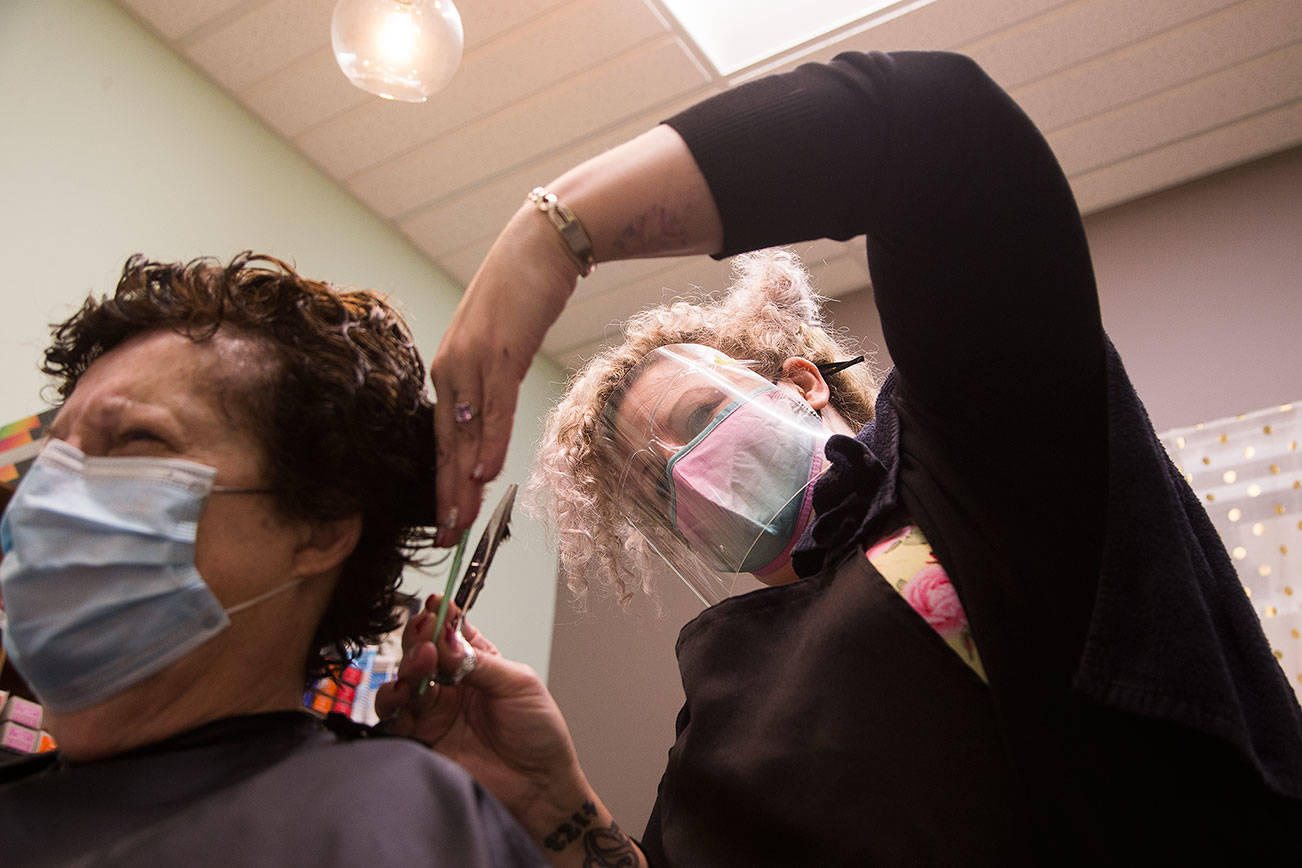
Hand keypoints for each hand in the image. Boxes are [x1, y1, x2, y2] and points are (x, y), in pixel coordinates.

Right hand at [374, 595, 591, 835]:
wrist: (538, 786)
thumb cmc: (538, 733)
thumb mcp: (519, 684)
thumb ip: (480, 661)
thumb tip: (447, 635)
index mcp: (477, 661)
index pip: (449, 629)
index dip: (440, 615)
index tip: (436, 606)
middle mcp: (449, 682)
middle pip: (420, 649)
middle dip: (420, 636)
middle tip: (427, 634)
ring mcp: (433, 710)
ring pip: (403, 678)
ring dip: (408, 665)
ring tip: (423, 659)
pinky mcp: (420, 737)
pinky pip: (395, 714)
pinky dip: (393, 698)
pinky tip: (404, 690)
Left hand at [429, 126, 721, 542]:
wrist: (540, 247)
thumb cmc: (521, 296)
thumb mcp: (499, 346)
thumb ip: (489, 387)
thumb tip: (488, 429)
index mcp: (448, 370)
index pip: (441, 439)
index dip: (442, 483)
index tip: (444, 521)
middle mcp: (451, 368)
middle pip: (446, 444)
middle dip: (446, 495)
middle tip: (446, 537)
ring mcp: (472, 361)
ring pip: (465, 432)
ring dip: (462, 480)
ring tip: (460, 519)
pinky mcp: (499, 352)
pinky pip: (492, 406)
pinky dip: (487, 440)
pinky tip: (484, 472)